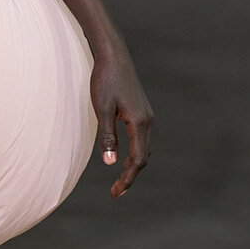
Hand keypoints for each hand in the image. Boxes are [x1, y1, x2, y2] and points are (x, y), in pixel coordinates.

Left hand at [89, 44, 152, 197]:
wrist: (114, 55)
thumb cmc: (105, 80)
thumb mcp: (101, 109)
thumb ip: (107, 137)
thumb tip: (110, 163)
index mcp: (140, 122)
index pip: (138, 160)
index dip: (127, 178)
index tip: (115, 193)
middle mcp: (148, 120)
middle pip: (144, 157)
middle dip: (131, 176)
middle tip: (116, 192)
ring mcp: (147, 115)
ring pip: (145, 148)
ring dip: (134, 165)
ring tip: (120, 179)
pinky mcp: (142, 110)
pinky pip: (143, 138)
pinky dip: (136, 152)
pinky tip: (125, 156)